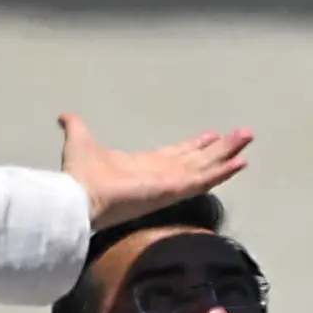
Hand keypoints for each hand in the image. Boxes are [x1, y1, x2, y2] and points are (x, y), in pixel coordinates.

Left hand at [60, 111, 253, 227]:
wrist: (81, 197)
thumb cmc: (81, 175)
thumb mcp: (80, 141)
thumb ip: (75, 127)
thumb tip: (64, 115)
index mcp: (146, 166)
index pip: (177, 155)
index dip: (195, 145)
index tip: (211, 135)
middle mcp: (164, 175)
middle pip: (199, 159)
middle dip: (220, 148)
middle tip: (242, 135)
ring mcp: (172, 183)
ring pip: (207, 166)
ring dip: (228, 153)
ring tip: (248, 140)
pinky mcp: (175, 188)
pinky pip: (204, 178)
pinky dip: (223, 171)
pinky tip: (241, 162)